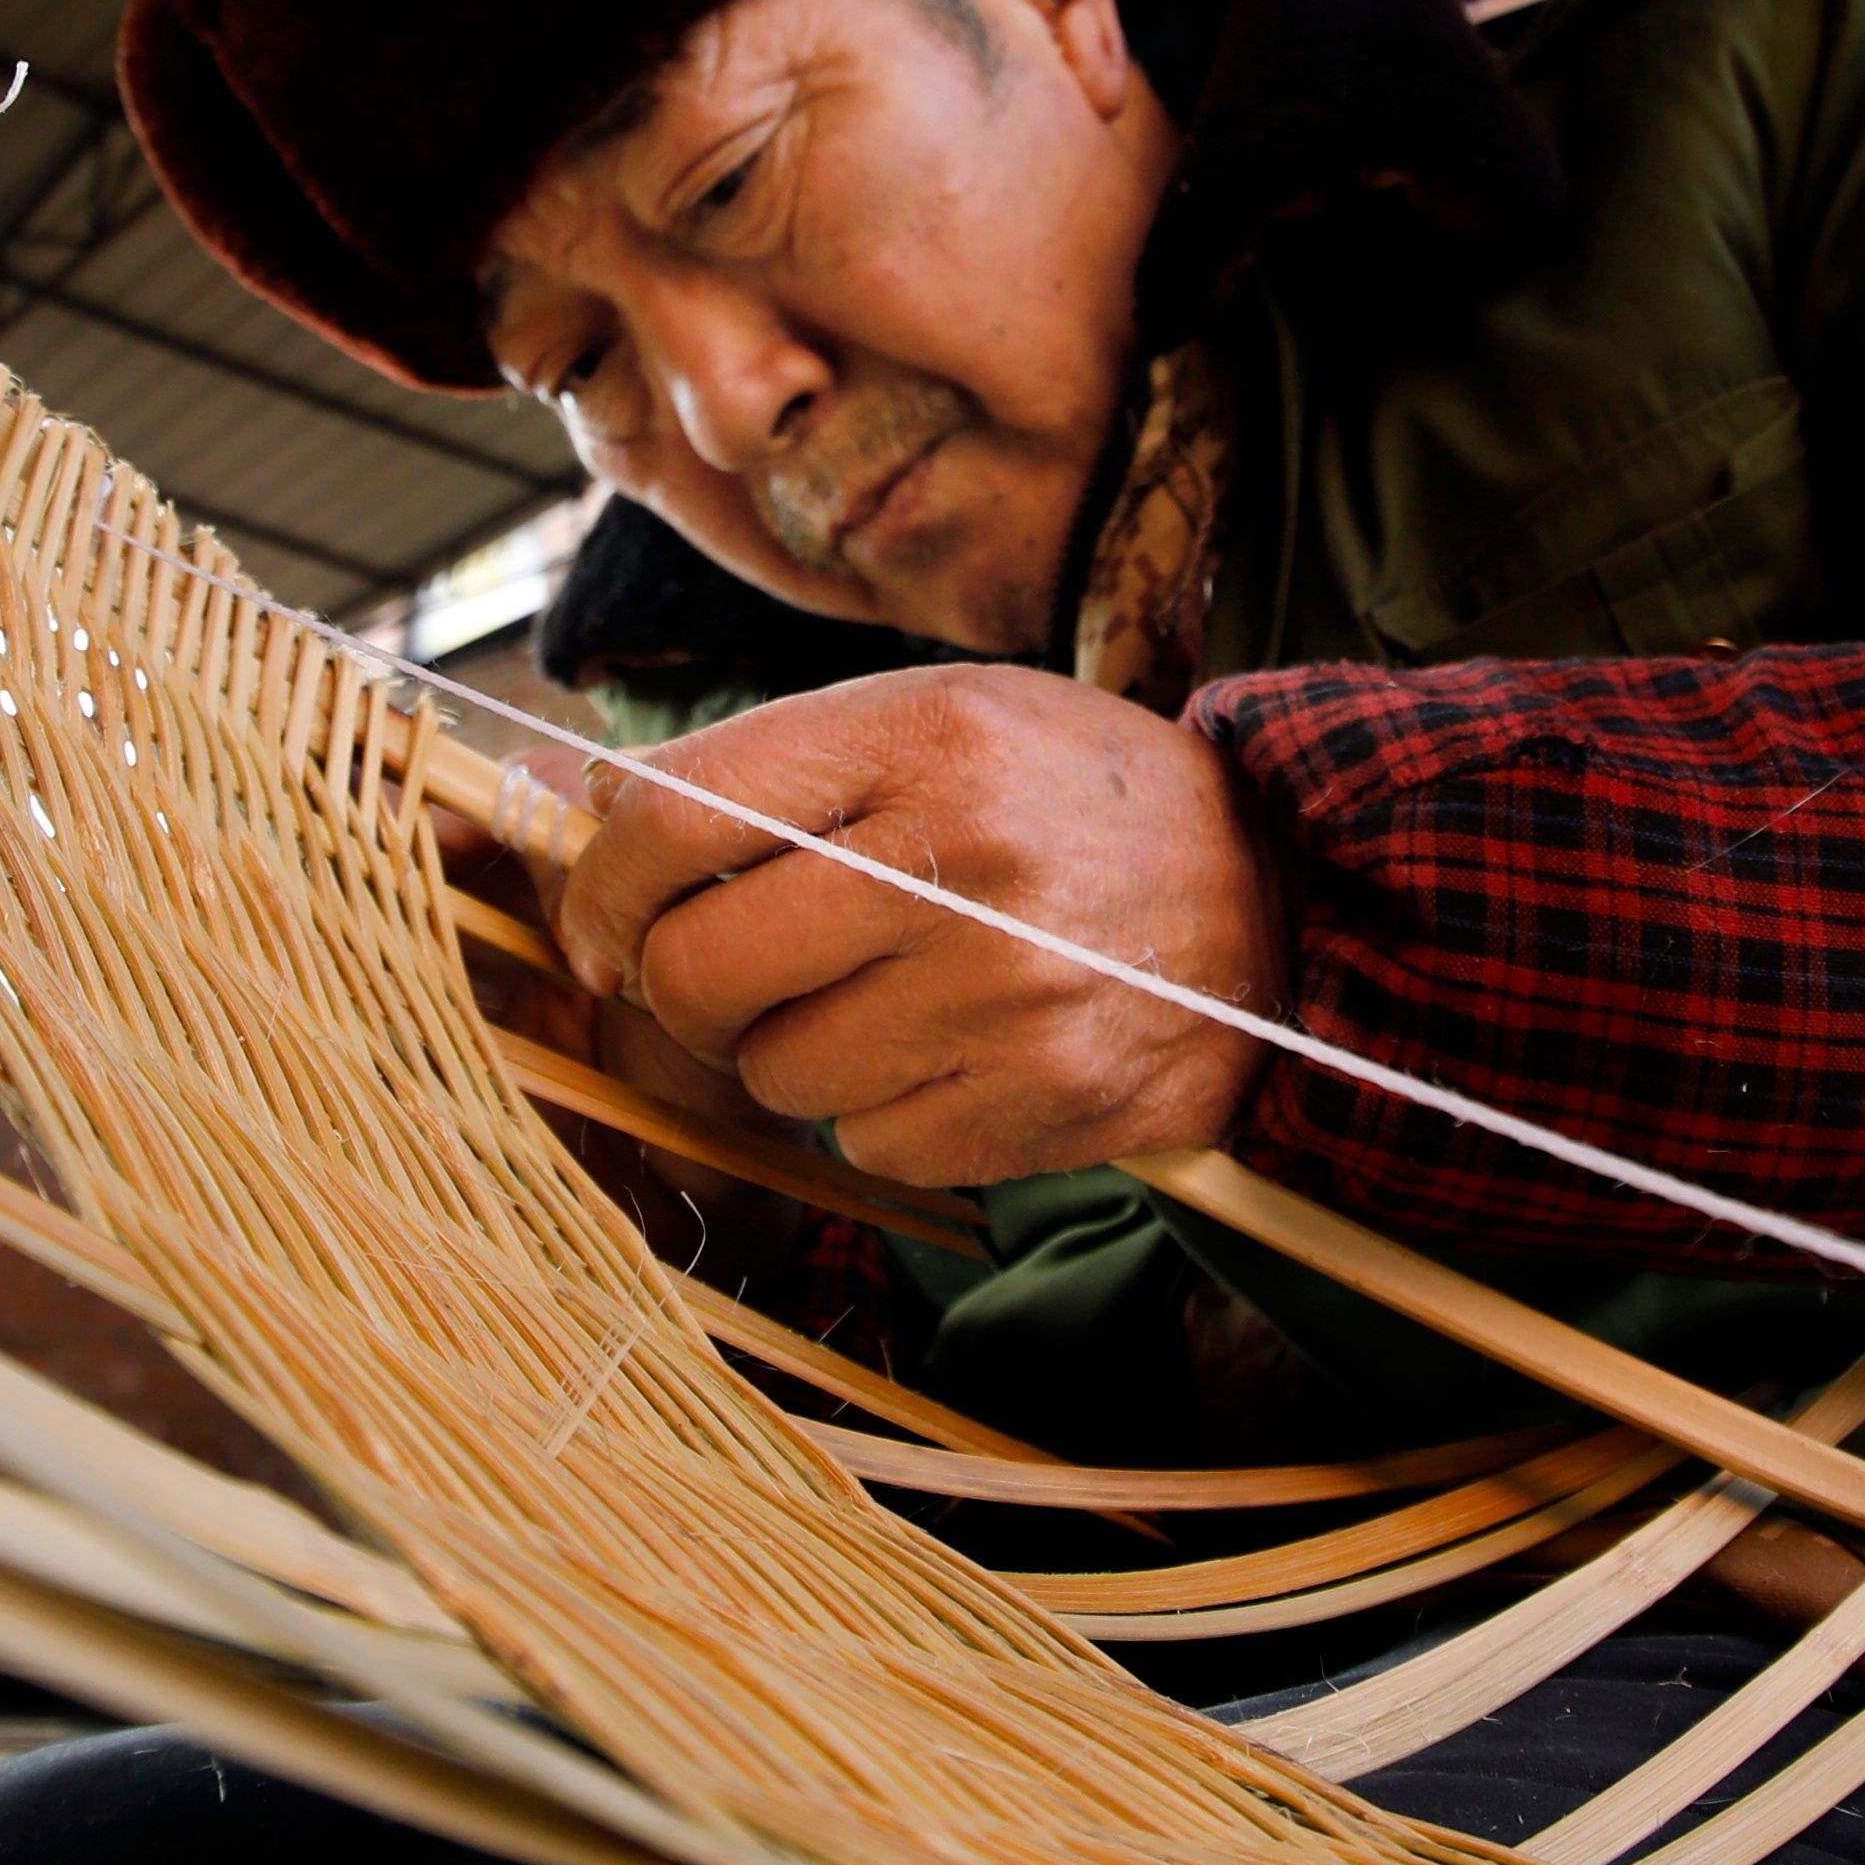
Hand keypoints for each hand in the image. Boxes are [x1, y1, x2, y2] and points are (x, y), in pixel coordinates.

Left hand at [547, 669, 1285, 1189]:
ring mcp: (1003, 994)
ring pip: (773, 1076)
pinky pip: (865, 1146)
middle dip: (682, 991)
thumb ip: (773, 763)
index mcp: (923, 737)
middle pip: (698, 971)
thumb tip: (586, 817)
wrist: (1279, 898)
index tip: (607, 922)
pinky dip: (881, 1117)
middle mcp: (961, 863)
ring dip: (792, 1055)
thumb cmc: (1072, 802)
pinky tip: (951, 1055)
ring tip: (878, 1003)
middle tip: (727, 979)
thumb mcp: (941, 718)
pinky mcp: (1037, 1101)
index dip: (603, 889)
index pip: (673, 819)